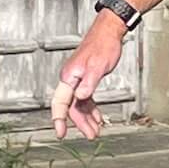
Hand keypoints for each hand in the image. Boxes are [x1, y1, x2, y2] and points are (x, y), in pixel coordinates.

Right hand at [51, 13, 125, 139]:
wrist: (109, 32)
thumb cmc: (103, 46)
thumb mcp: (98, 67)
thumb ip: (88, 83)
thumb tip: (80, 98)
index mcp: (69, 76)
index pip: (61, 103)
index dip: (59, 119)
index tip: (61, 132)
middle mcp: (70, 79)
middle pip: (71, 106)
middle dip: (80, 122)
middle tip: (90, 135)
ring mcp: (77, 79)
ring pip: (79, 104)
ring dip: (87, 118)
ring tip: (96, 130)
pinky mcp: (85, 78)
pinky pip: (85, 98)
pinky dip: (91, 109)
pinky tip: (97, 117)